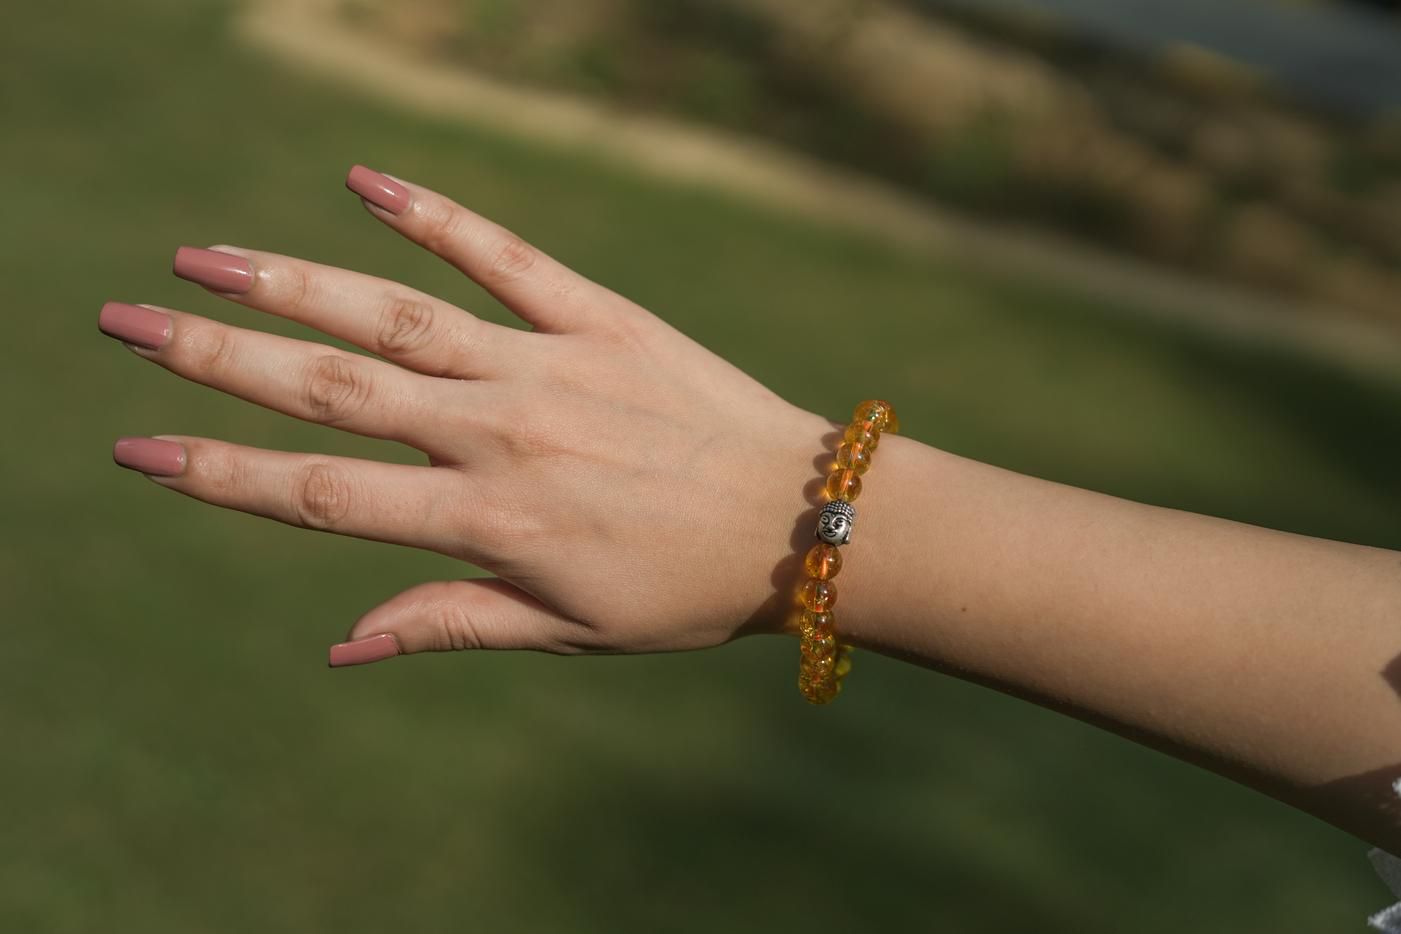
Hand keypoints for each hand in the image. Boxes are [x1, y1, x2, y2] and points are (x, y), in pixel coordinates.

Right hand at [103, 166, 832, 664]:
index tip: (141, 445)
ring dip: (293, 283)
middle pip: (334, 388)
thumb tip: (339, 647)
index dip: (222, 471)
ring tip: (205, 257)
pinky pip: (506, 257)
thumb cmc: (686, 589)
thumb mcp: (567, 629)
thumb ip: (451, 622)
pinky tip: (365, 181)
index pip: (322, 492)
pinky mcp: (601, 318)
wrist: (804, 518)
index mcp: (488, 518)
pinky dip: (436, 217)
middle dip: (219, 358)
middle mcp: (501, 433)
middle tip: (126, 320)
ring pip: (397, 317)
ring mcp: (548, 365)